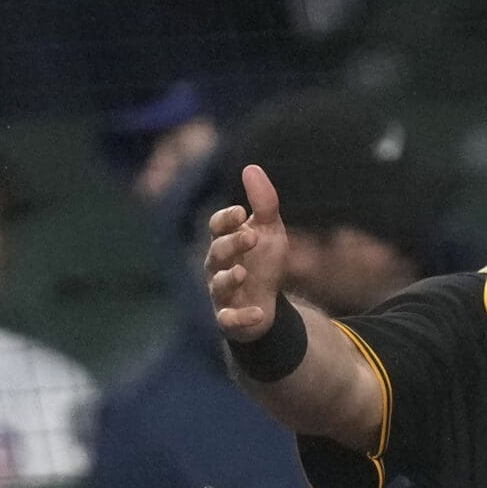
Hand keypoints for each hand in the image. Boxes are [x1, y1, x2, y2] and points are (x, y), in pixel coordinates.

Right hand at [205, 165, 289, 342]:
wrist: (266, 304)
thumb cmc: (262, 263)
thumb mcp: (269, 232)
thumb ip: (263, 203)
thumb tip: (251, 167)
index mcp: (225, 242)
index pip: (217, 227)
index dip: (225, 220)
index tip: (241, 212)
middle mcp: (218, 266)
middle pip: (217, 253)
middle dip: (231, 244)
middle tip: (250, 237)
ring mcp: (223, 293)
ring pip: (218, 285)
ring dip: (229, 278)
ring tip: (242, 273)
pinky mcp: (230, 318)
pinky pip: (230, 319)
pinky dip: (242, 317)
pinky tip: (258, 313)